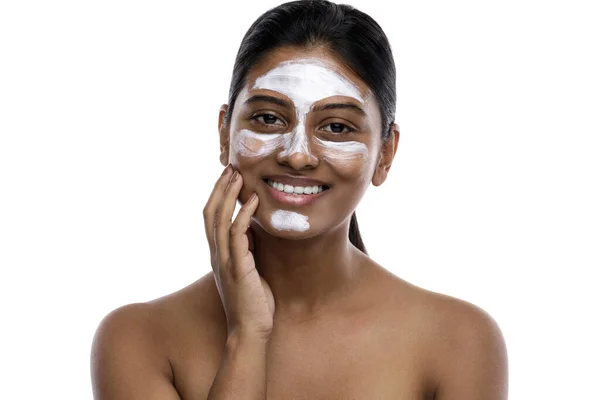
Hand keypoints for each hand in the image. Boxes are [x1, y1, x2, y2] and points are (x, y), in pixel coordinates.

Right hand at [203, 165, 274, 340]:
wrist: (251, 330)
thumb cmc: (253, 301)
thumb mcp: (249, 268)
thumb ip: (247, 248)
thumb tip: (254, 228)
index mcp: (218, 254)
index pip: (212, 217)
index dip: (218, 195)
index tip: (228, 176)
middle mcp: (216, 255)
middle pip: (210, 213)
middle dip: (219, 188)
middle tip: (230, 167)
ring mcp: (224, 261)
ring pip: (220, 220)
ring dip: (228, 195)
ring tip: (237, 175)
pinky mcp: (237, 268)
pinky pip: (237, 235)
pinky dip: (244, 215)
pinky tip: (253, 200)